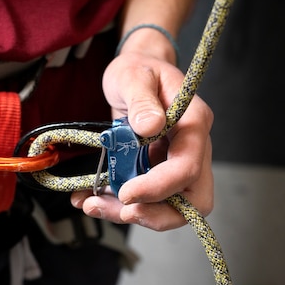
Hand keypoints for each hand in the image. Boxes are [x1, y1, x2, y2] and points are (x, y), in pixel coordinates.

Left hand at [71, 50, 213, 230]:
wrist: (135, 71)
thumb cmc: (139, 69)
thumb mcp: (134, 75)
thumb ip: (141, 99)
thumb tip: (150, 126)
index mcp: (194, 123)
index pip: (187, 167)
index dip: (159, 187)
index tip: (126, 193)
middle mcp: (192, 148)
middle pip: (193, 199)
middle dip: (159, 215)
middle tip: (122, 212)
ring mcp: (175, 162)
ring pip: (169, 206)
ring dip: (133, 213)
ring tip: (93, 205)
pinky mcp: (157, 170)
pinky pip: (146, 198)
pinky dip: (118, 204)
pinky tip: (90, 198)